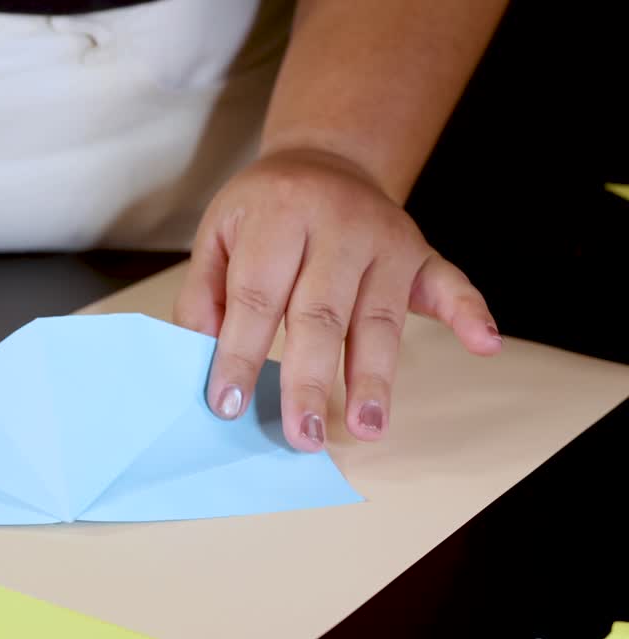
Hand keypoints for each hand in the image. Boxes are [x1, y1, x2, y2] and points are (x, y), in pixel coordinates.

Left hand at [174, 148, 501, 449]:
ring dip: (375, 375)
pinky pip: (449, 283)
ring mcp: (386, 238)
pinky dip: (470, 312)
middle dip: (310, 380)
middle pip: (322, 313)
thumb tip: (197, 355)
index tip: (228, 405)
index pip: (257, 295)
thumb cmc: (263, 210)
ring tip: (368, 427)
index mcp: (278, 216)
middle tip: (303, 435)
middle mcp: (337, 224)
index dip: (239, 352)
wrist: (324, 160)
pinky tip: (484, 345)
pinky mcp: (421, 252)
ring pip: (380, 316)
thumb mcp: (218, 235)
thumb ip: (204, 294)